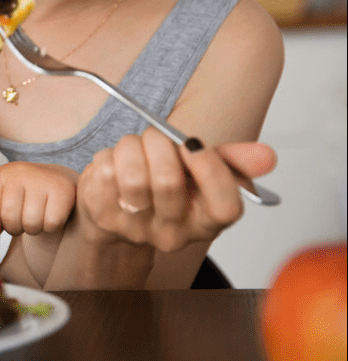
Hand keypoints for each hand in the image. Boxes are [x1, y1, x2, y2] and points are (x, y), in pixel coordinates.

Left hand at [0, 162, 78, 251]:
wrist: (57, 178)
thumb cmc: (25, 194)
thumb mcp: (4, 200)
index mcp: (1, 176)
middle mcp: (19, 172)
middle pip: (10, 216)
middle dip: (15, 229)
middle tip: (22, 223)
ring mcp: (42, 178)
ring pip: (31, 222)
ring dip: (33, 229)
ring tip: (36, 219)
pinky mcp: (62, 188)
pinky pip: (52, 222)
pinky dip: (51, 227)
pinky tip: (51, 216)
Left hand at [75, 128, 276, 251]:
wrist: (117, 209)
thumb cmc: (163, 184)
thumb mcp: (201, 171)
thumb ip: (234, 161)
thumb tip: (267, 156)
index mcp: (205, 222)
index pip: (225, 207)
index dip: (211, 169)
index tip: (193, 144)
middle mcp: (172, 233)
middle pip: (168, 182)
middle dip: (160, 143)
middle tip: (155, 136)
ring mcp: (134, 228)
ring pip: (132, 175)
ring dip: (131, 146)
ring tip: (134, 148)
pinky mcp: (102, 215)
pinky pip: (104, 171)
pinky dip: (108, 155)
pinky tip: (114, 163)